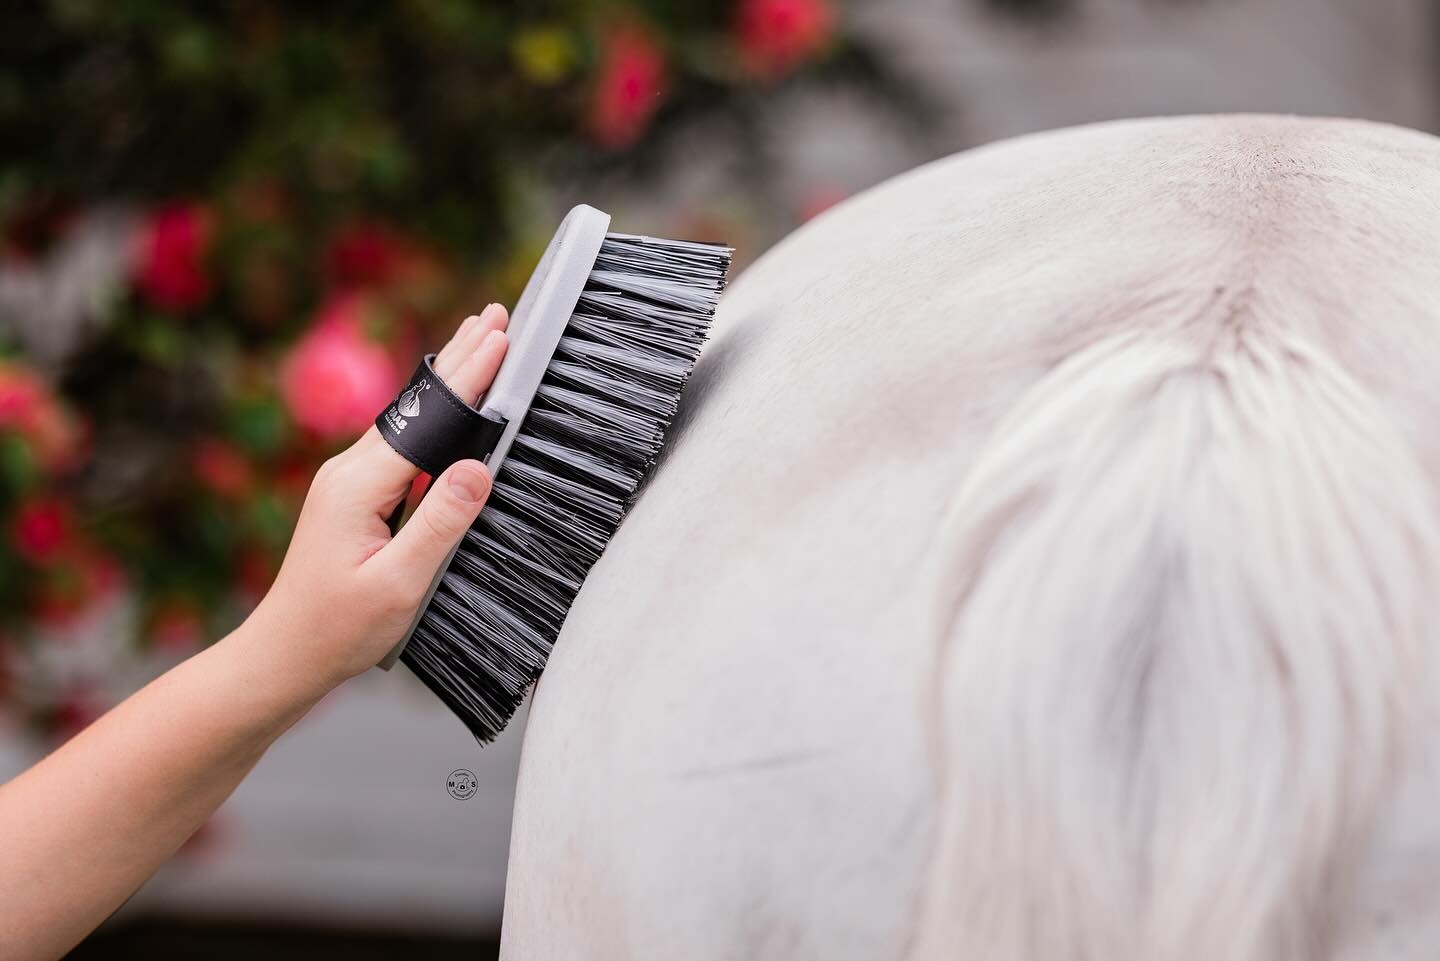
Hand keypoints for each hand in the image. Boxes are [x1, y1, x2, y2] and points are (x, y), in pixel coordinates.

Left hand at [249, 304, 508, 692]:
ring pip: (408, 418)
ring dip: (446, 378)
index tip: (500, 340)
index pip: (426, 420)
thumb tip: (478, 468)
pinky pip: (401, 441)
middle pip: (415, 405)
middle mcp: (349, 471)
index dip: (468, 379)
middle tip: (495, 315)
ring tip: (479, 340)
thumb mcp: (398, 583)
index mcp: (358, 486)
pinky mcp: (355, 493)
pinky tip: (445, 400)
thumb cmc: (337, 629)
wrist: (285, 654)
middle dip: (459, 358)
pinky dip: (432, 412)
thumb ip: (440, 524)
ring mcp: (349, 480)